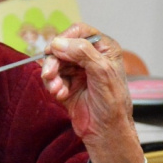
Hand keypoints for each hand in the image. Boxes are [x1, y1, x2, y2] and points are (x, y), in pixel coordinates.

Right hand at [41, 23, 141, 162]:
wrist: (106, 131)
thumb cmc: (112, 102)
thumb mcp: (102, 72)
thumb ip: (82, 53)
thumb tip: (58, 43)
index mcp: (103, 49)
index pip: (80, 31)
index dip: (66, 38)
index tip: (55, 48)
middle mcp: (90, 58)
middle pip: (63, 47)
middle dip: (55, 61)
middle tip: (49, 73)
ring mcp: (77, 72)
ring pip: (55, 63)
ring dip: (52, 75)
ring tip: (56, 88)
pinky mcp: (67, 85)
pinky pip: (52, 79)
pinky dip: (53, 86)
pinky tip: (59, 95)